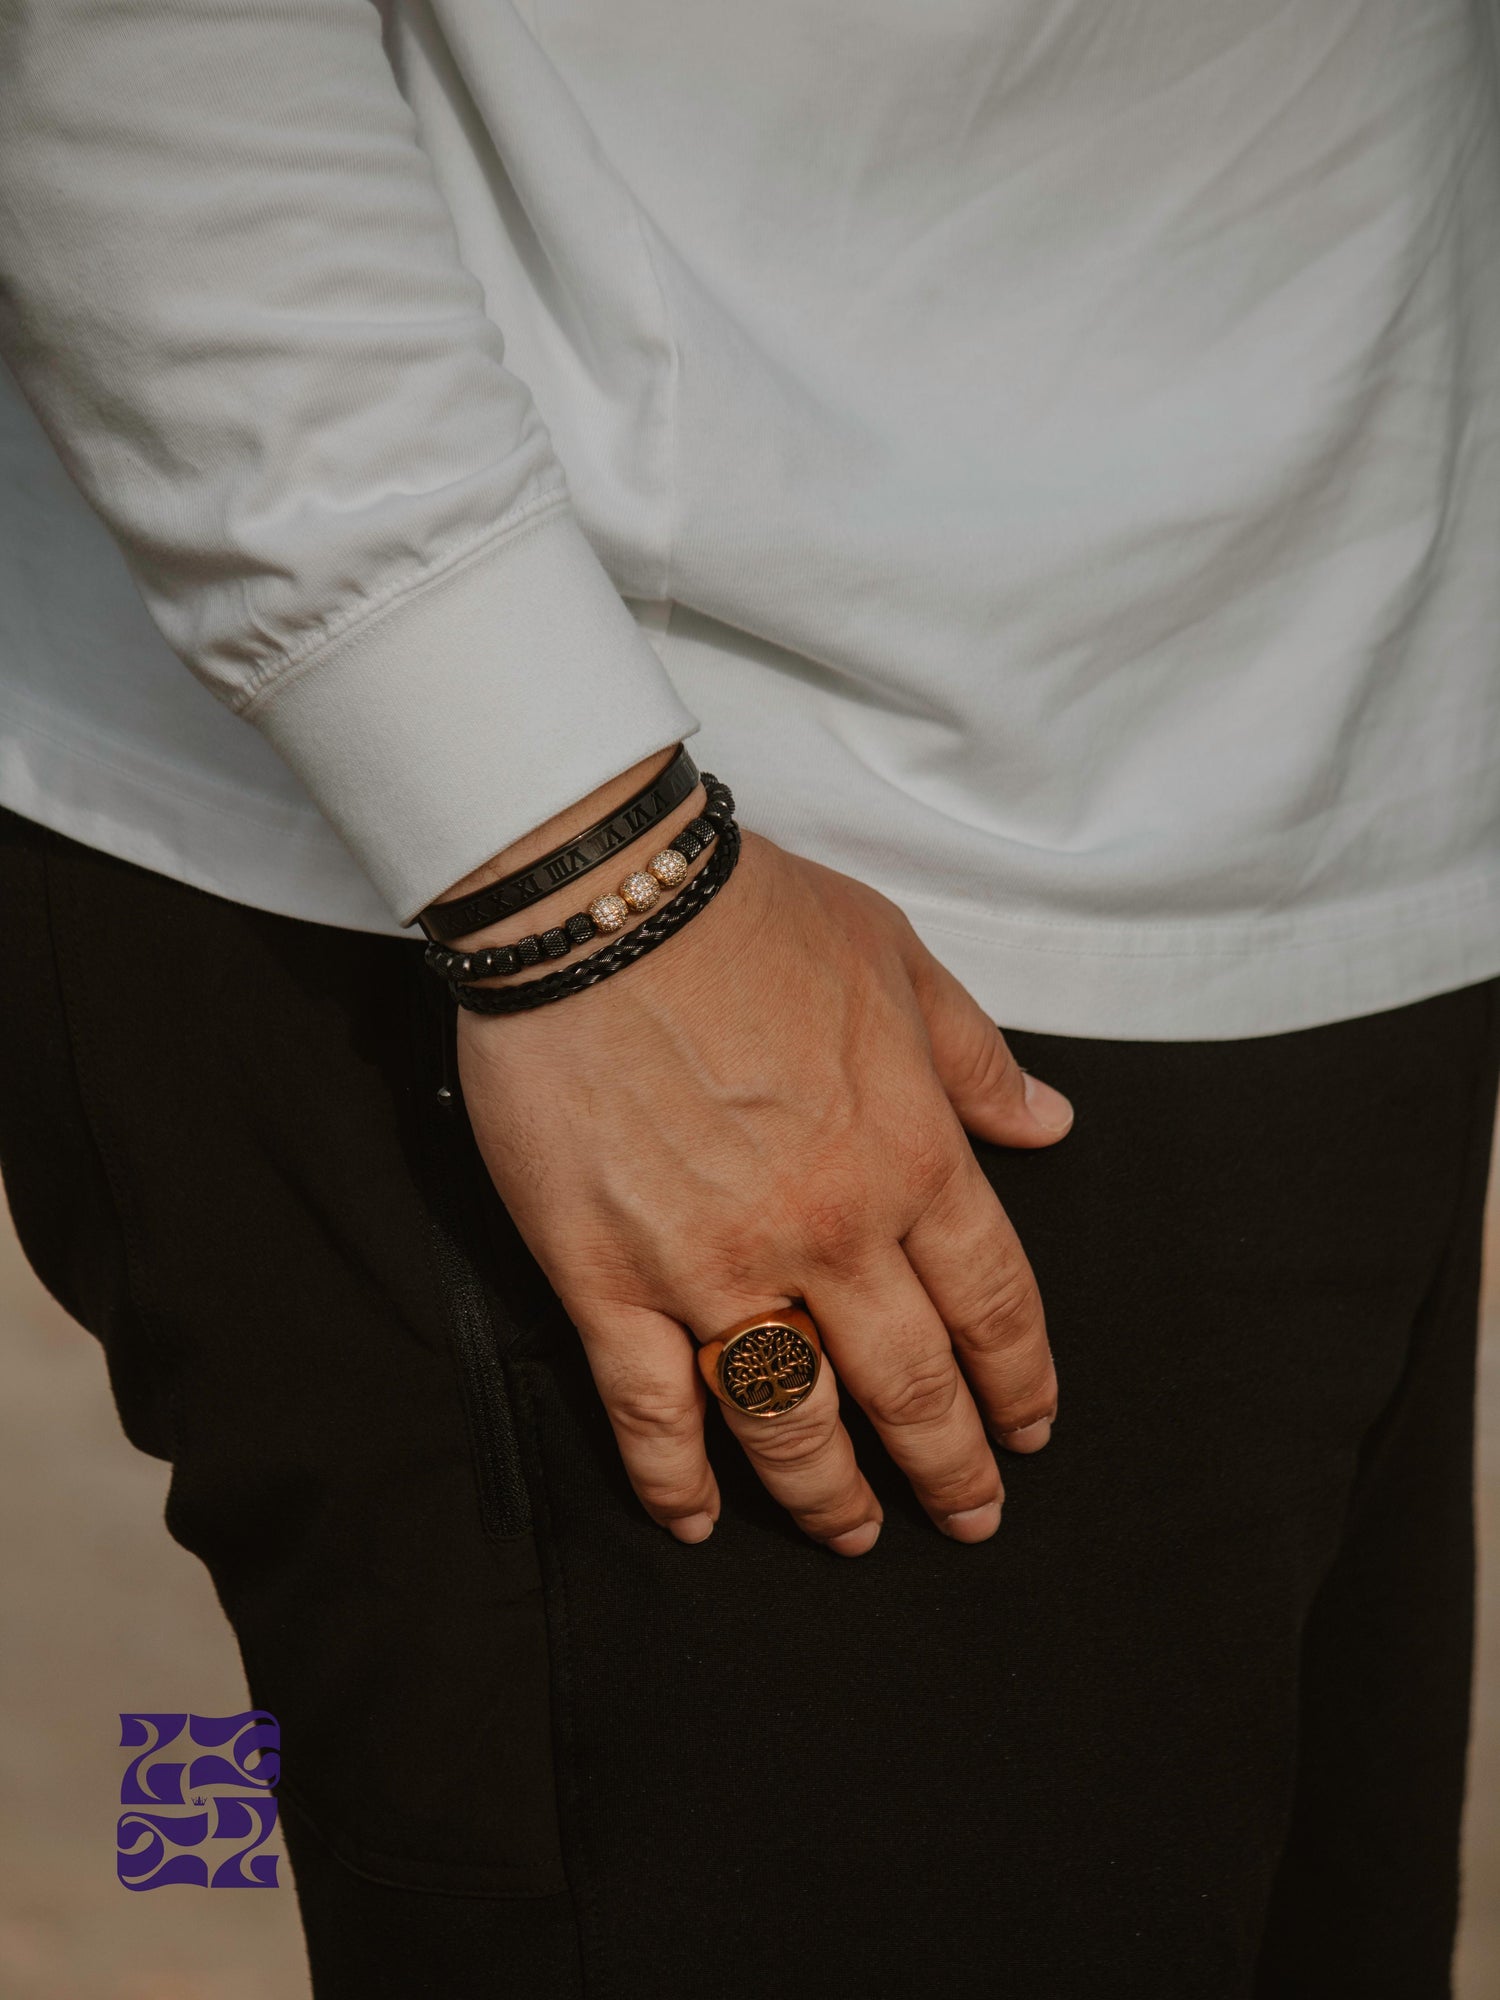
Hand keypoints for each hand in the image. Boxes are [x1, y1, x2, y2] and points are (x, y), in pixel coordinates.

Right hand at [456, 830, 1072, 1553]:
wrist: (599, 899)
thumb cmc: (750, 913)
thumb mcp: (896, 962)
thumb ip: (975, 1060)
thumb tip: (1047, 1124)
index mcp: (910, 1156)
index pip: (992, 1305)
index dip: (1019, 1382)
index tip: (1030, 1429)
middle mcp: (827, 1231)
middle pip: (909, 1385)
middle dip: (951, 1465)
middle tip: (970, 1515)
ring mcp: (713, 1265)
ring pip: (789, 1419)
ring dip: (830, 1495)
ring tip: (851, 1535)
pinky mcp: (606, 1277)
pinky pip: (649, 1407)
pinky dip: (674, 1477)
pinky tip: (697, 1517)